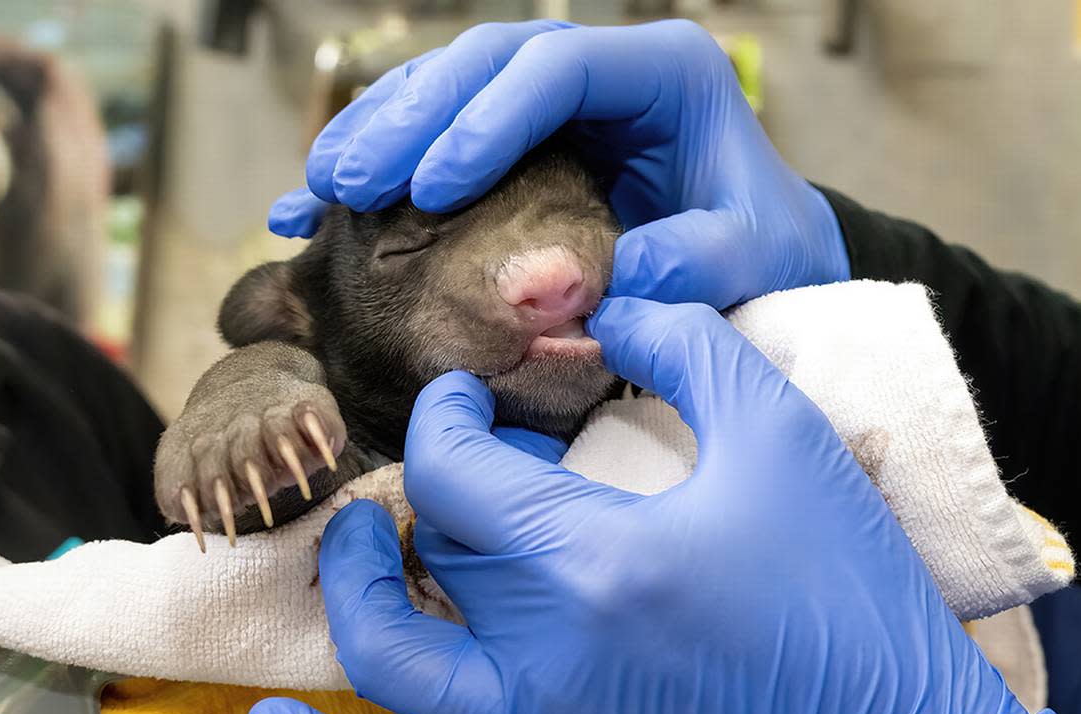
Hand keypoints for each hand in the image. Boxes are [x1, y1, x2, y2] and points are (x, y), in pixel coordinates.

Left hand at [249, 298, 1061, 713]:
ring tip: (354, 542)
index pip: (454, 467)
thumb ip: (690, 350)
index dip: (445, 411)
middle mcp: (538, 660)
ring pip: (388, 655)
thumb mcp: (786, 443)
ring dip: (355, 587)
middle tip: (464, 453)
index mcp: (590, 564)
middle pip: (431, 545)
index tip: (463, 391)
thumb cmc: (851, 599)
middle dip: (436, 484)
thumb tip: (615, 308)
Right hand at [269, 20, 848, 308]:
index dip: (488, 120)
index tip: (434, 187)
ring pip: (449, 88)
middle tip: (343, 180)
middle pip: (485, 63)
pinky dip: (386, 167)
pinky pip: (443, 134)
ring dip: (377, 134)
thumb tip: (619, 282)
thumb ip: (701, 263)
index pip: (559, 68)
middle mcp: (602, 71)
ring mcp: (558, 98)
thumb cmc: (763, 248)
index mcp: (664, 73)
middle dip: (407, 119)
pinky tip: (321, 204)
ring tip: (316, 190)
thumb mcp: (753, 257)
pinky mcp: (524, 137)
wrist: (762, 251)